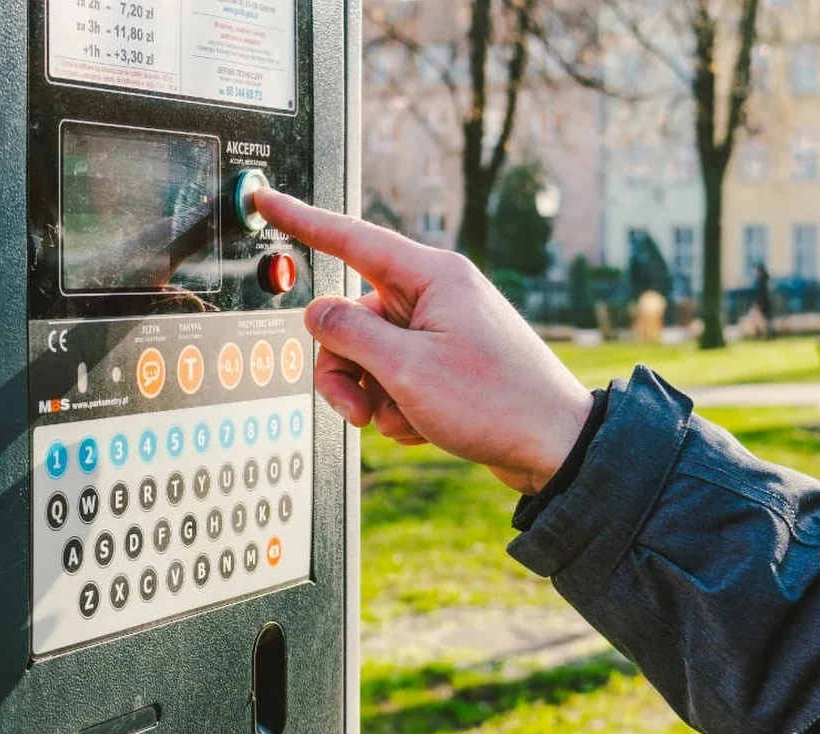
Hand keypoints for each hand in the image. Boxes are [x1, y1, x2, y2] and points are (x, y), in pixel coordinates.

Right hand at [254, 189, 593, 495]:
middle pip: (351, 317)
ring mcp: (442, 330)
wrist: (554, 448)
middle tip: (356, 408)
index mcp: (431, 277)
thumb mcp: (406, 369)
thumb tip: (317, 314)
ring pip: (370, 354)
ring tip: (402, 420)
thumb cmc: (497, 403)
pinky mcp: (446, 363)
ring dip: (373, 395)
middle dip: (345, 369)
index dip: (301, 219)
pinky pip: (396, 378)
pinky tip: (424, 426)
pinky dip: (398, 407)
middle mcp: (436, 296)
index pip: (351, 237)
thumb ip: (348, 335)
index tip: (265, 199)